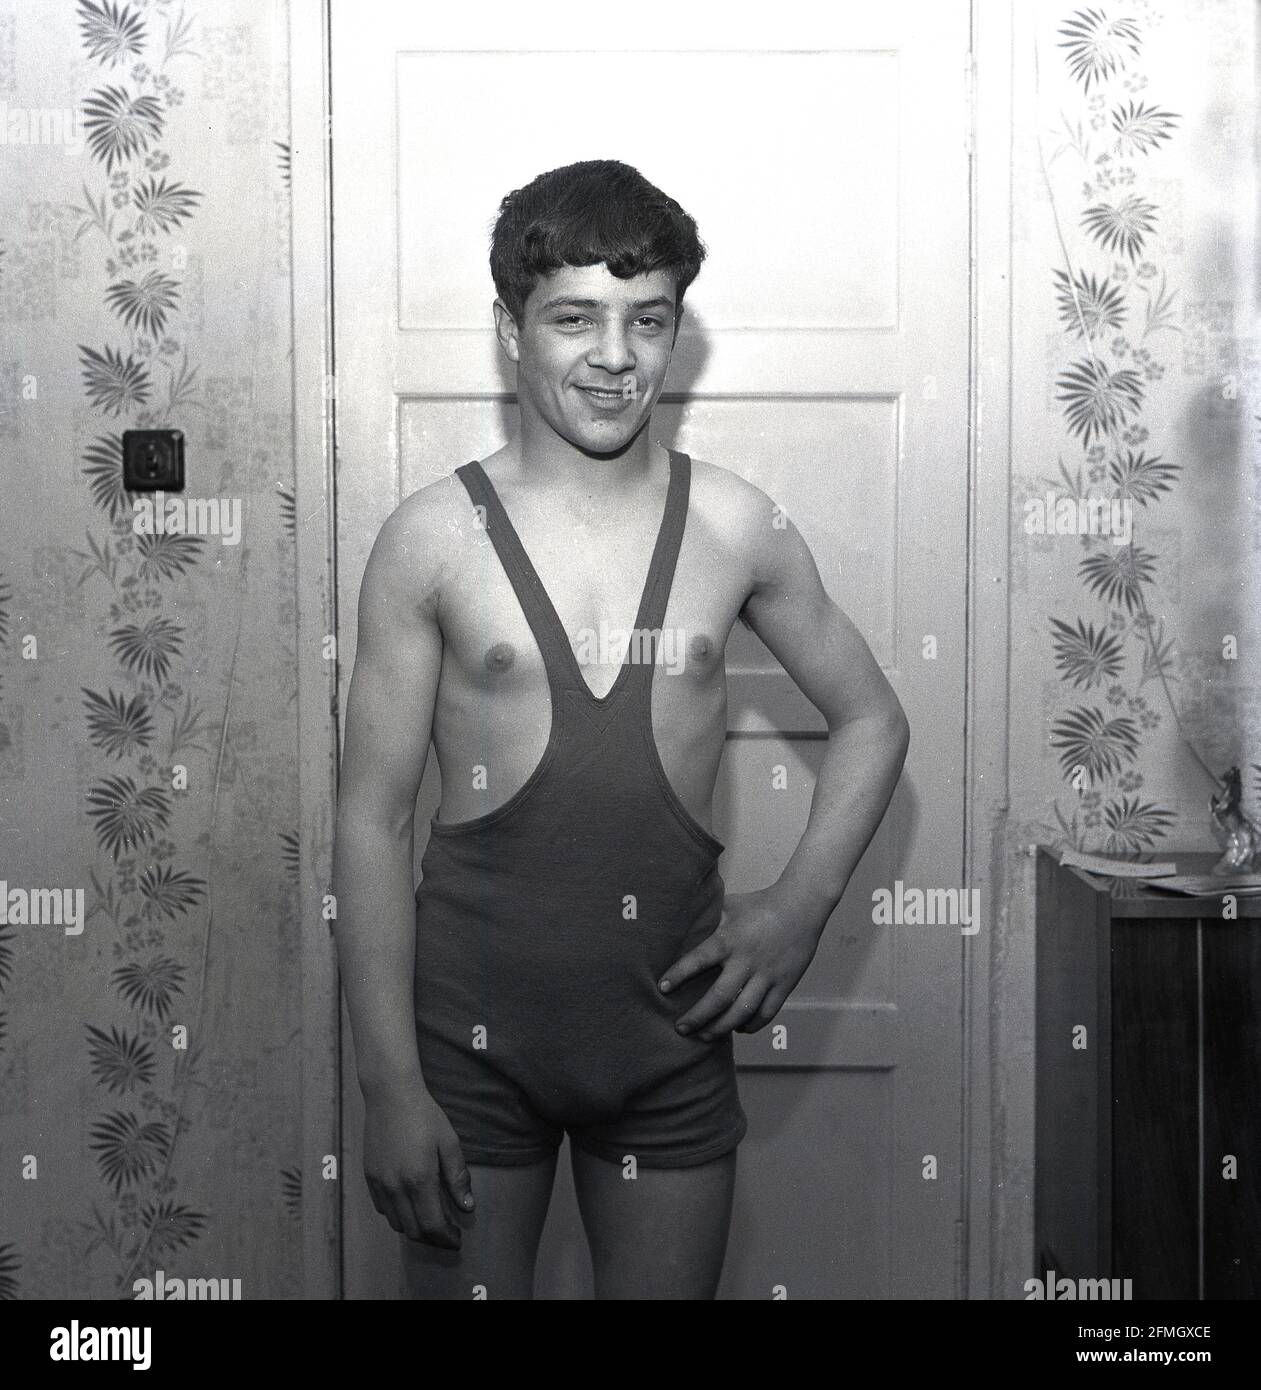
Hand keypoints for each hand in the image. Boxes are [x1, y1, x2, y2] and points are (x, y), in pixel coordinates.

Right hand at [362, 1081, 473, 1247]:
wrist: (391, 1095)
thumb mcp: (449, 1143)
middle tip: (447, 1234)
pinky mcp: (369, 1177)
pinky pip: (383, 1208)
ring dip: (414, 1228)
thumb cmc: (424, 1115)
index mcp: (419, 1179)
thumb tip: (467, 1206)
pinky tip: (410, 1205)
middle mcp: (396, 1187)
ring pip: (396, 1223)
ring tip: (430, 1221)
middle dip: (432, 1238)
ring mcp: (380, 1183)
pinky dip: (398, 1215)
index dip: (446, 1238)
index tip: (457, 1239)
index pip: (433, 1225)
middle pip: (413, 1230)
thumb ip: (458, 1177)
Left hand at [658, 886, 826, 1039]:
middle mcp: (747, 960)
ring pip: (742, 1011)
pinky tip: (738, 1029)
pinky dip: (751, 1025)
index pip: (698, 959)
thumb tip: (679, 921)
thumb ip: (707, 918)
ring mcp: (767, 975)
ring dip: (721, 1028)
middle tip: (681, 1028)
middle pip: (719, 997)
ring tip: (705, 1037)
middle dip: (698, 1017)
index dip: (679, 975)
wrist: (801, 906)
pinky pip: (766, 1012)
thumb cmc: (761, 904)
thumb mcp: (729, 906)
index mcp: (730, 939)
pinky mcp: (784, 984)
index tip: (662, 988)